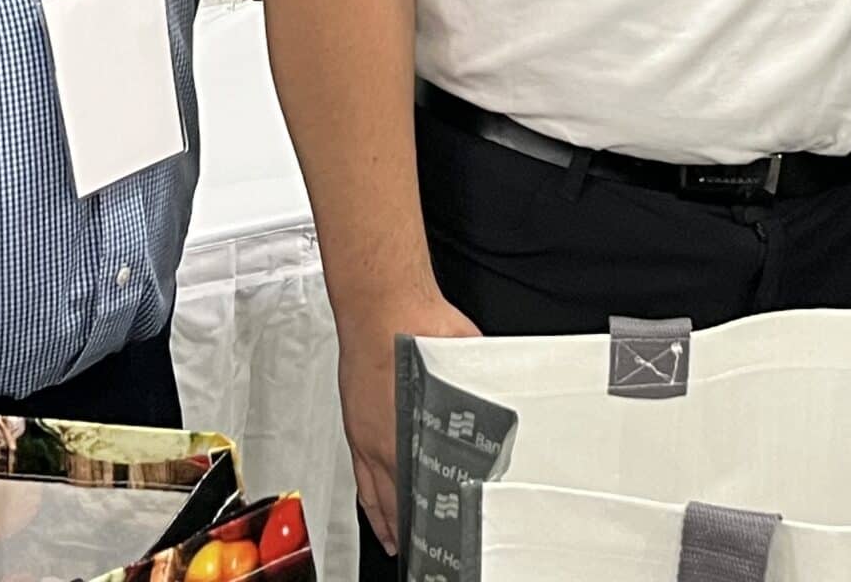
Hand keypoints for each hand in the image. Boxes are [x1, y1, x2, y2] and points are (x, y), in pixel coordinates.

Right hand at [337, 287, 479, 557]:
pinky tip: (373, 500)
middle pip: (397, 498)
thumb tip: (496, 404)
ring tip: (398, 541)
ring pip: (374, 491)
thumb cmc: (416, 327)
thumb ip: (473, 394)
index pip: (423, 487)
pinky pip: (358, 472)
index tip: (446, 533)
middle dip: (412, 526)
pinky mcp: (355, 423)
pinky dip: (366, 496)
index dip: (434, 515)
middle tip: (426, 547)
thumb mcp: (460, 366)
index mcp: (409, 428)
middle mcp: (383, 438)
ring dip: (386, 519)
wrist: (381, 303)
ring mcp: (365, 433)